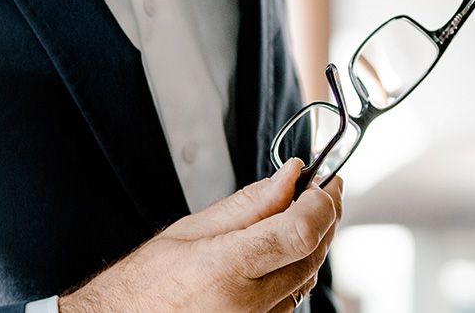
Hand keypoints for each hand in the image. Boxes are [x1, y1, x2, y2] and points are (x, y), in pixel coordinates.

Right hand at [61, 159, 342, 311]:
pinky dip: (297, 271)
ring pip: (309, 277)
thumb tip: (292, 174)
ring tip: (300, 214)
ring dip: (313, 243)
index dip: (321, 202)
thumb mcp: (194, 228)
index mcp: (225, 269)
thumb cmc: (149, 280)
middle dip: (325, 216)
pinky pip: (294, 299)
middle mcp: (246, 304)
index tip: (326, 180)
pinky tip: (283, 252)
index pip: (298, 232)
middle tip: (322, 188)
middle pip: (313, 254)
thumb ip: (250, 203)